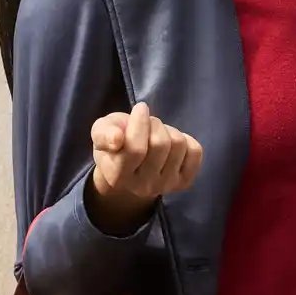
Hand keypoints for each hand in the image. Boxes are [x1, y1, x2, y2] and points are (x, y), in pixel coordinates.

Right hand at [89, 102, 202, 232]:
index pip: (135, 149)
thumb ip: (103, 134)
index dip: (140, 123)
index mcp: (118, 176)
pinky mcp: (184, 182)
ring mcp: (166, 186)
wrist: (130, 165)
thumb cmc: (115, 143)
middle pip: (160, 144)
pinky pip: (195, 151)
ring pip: (178, 145)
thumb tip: (117, 138)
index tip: (141, 108)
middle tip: (148, 122)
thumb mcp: (100, 132)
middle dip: (154, 123)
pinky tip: (172, 143)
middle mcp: (143, 187)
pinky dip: (186, 139)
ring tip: (158, 133)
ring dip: (169, 130)